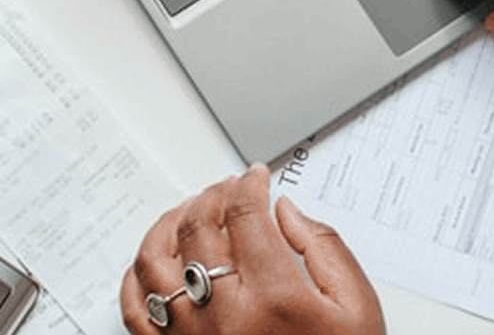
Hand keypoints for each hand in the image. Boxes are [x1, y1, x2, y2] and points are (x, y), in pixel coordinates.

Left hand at [120, 164, 384, 334]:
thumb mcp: (358, 310)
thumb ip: (326, 250)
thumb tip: (286, 211)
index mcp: (274, 297)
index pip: (245, 215)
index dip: (248, 185)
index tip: (255, 178)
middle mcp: (224, 316)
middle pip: (198, 228)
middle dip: (211, 195)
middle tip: (226, 189)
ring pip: (155, 261)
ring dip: (168, 224)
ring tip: (187, 213)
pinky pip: (134, 311)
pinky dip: (136, 277)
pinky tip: (153, 262)